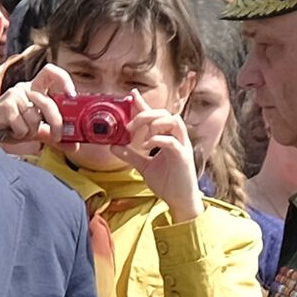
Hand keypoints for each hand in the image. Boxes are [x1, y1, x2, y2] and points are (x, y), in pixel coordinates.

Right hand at [0, 63, 76, 148]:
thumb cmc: (11, 127)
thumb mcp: (36, 130)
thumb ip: (54, 135)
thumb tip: (75, 145)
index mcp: (35, 89)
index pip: (51, 73)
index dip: (64, 80)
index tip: (72, 95)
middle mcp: (26, 88)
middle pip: (48, 103)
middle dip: (56, 123)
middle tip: (57, 136)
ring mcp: (15, 95)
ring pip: (35, 119)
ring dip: (30, 132)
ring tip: (19, 131)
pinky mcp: (5, 105)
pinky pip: (23, 126)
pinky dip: (19, 134)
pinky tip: (10, 131)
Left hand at [111, 91, 203, 222]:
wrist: (180, 201)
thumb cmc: (168, 182)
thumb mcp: (144, 166)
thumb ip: (131, 155)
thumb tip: (113, 146)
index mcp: (168, 137)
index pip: (155, 115)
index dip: (144, 104)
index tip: (131, 95)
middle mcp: (177, 137)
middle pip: (164, 113)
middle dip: (145, 114)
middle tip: (129, 126)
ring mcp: (182, 145)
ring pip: (173, 120)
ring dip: (154, 123)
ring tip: (141, 135)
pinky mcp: (183, 156)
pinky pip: (172, 141)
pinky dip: (158, 139)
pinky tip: (146, 145)